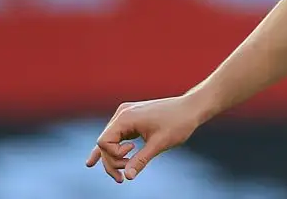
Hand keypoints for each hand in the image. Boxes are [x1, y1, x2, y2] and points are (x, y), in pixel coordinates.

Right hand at [84, 95, 203, 182]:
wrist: (192, 107)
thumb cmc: (178, 122)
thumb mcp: (159, 144)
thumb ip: (140, 160)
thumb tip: (127, 177)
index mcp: (126, 117)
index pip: (104, 142)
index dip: (113, 155)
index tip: (133, 153)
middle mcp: (122, 113)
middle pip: (104, 143)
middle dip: (111, 161)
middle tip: (122, 178)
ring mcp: (126, 114)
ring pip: (110, 140)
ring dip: (113, 158)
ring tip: (117, 178)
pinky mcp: (132, 118)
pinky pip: (117, 136)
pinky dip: (113, 149)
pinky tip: (94, 161)